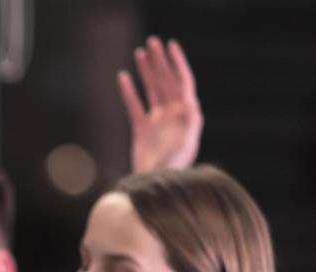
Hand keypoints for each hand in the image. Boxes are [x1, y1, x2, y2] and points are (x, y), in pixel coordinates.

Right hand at [119, 36, 201, 172]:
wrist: (155, 184)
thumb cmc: (174, 168)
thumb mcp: (186, 144)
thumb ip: (189, 124)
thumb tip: (192, 105)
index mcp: (186, 114)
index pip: (182, 82)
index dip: (177, 62)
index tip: (170, 46)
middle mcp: (173, 114)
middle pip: (166, 81)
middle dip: (160, 62)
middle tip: (152, 42)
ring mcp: (157, 121)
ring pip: (152, 90)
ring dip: (146, 72)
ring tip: (140, 53)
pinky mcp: (142, 130)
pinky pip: (135, 106)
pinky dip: (129, 92)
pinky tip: (123, 77)